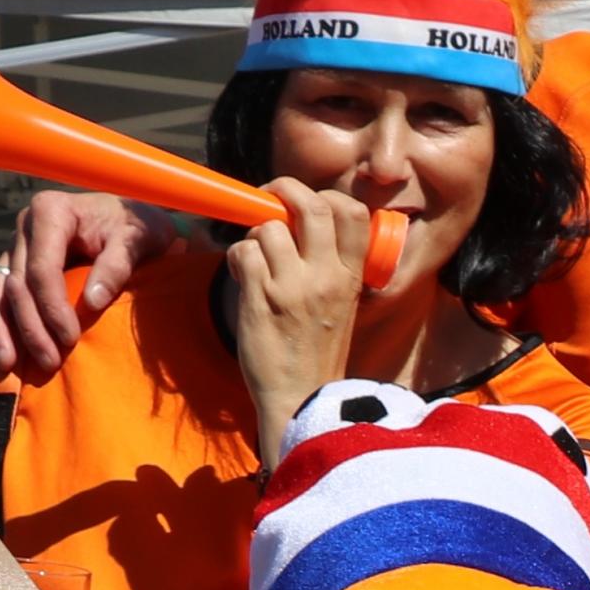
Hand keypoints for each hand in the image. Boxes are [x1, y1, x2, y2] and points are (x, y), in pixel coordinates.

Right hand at [0, 193, 168, 383]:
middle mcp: (25, 227)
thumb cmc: (135, 226)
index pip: (42, 269)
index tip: (70, 339)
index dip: (52, 308)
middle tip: (48, 362)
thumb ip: (116, 265)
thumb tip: (91, 301)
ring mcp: (15, 246)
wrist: (130, 219)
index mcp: (51, 212)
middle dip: (29, 327)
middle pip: (16, 284)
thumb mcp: (135, 238)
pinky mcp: (12, 262)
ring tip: (7, 365)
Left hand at [224, 182, 382, 453]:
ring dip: (254, 235)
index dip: (326, 197)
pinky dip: (237, 258)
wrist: (301, 400)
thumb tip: (297, 224)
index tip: (307, 207)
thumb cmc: (317, 353)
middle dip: (284, 190)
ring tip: (256, 258)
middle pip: (312, 204)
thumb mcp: (340, 305)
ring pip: (268, 228)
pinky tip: (244, 277)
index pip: (352, 212)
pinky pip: (242, 253)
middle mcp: (327, 276)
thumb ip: (329, 265)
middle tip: (269, 198)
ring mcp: (294, 286)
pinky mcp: (261, 298)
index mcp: (352, 277)